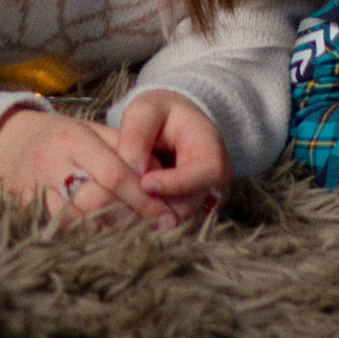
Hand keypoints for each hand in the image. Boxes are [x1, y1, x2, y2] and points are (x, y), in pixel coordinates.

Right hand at [0, 107, 174, 226]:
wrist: (4, 143)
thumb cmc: (60, 137)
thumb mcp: (91, 130)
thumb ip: (124, 148)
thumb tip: (160, 176)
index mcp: (72, 139)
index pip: (114, 175)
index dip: (144, 199)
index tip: (168, 216)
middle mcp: (51, 164)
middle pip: (98, 202)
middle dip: (134, 219)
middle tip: (161, 231)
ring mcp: (34, 190)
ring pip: (79, 222)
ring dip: (114, 234)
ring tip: (141, 239)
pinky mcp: (24, 210)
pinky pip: (61, 231)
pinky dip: (88, 238)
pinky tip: (111, 242)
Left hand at [113, 89, 230, 217]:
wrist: (174, 126)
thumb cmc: (159, 114)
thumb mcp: (146, 110)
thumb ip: (137, 134)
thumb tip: (131, 168)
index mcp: (212, 150)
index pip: (207, 173)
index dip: (176, 182)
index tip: (145, 183)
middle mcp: (216, 182)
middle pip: (190, 205)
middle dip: (155, 203)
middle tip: (121, 197)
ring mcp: (205, 204)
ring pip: (177, 222)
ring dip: (148, 214)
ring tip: (121, 201)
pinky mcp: (191, 217)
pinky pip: (170, 227)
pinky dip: (147, 220)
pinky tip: (126, 210)